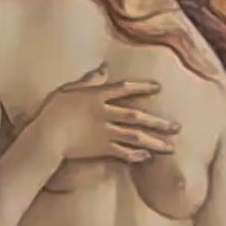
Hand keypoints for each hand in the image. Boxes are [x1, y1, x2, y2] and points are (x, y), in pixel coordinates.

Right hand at [35, 66, 176, 172]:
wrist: (47, 135)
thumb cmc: (53, 110)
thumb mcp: (70, 89)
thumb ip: (90, 80)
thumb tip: (105, 68)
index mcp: (97, 96)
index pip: (124, 89)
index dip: (142, 87)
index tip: (159, 88)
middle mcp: (105, 113)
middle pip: (136, 116)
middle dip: (158, 122)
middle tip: (178, 127)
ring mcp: (105, 133)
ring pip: (135, 137)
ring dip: (155, 142)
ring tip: (172, 147)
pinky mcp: (101, 149)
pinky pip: (123, 152)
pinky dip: (137, 155)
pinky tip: (149, 156)